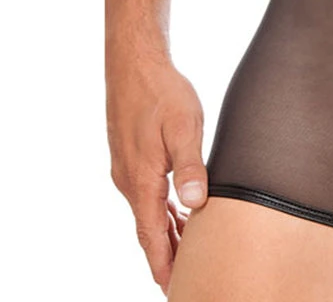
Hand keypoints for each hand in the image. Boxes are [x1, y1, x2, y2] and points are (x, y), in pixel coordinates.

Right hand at [106, 50, 207, 294]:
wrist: (134, 62)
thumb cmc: (163, 91)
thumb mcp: (184, 126)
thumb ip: (190, 165)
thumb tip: (195, 203)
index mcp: (142, 179)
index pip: (152, 234)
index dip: (164, 262)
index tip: (174, 288)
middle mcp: (129, 180)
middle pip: (149, 229)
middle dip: (167, 254)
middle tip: (186, 278)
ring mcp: (127, 168)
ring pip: (148, 212)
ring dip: (166, 232)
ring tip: (187, 252)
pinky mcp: (131, 156)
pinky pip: (147, 194)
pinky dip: (162, 210)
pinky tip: (178, 211)